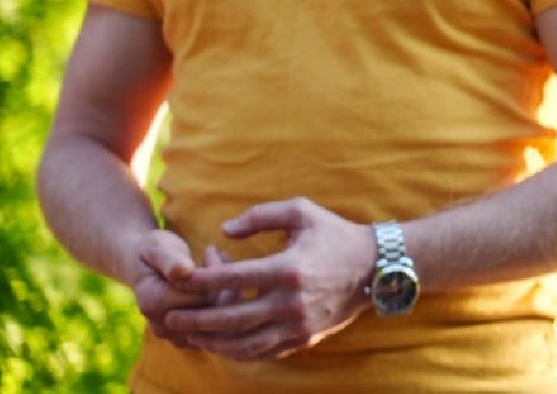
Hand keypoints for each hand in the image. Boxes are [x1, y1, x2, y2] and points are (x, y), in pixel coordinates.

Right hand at [129, 229, 214, 348]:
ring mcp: (175, 337)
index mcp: (152, 303)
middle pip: (212, 310)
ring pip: (219, 321)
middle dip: (223, 283)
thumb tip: (182, 272)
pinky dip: (226, 307)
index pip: (200, 296)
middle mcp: (162, 326)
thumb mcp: (159, 247)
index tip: (211, 250)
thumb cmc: (155, 252)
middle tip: (220, 256)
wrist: (144, 268)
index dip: (212, 272)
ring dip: (228, 294)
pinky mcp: (189, 341)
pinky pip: (219, 329)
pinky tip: (221, 285)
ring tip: (220, 267)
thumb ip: (170, 260)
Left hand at [161, 197, 375, 361]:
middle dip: (196, 319)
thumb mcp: (302, 212)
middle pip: (232, 319)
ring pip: (244, 344)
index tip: (181, 278)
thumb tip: (224, 231)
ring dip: (212, 342)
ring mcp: (298, 324)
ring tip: (190, 335)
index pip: (234, 278)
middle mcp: (292, 302)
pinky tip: (220, 344)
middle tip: (170, 316)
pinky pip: (263, 352)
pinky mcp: (304, 338)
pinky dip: (237, 351)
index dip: (203, 279)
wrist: (376, 267)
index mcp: (289, 268)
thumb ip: (260, 215)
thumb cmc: (336, 234)